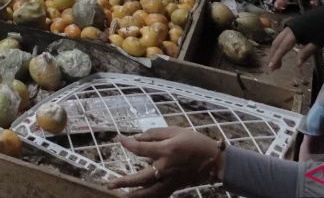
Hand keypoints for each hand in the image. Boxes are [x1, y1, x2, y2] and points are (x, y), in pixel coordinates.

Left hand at [107, 128, 223, 197]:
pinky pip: (159, 195)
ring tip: (120, 196)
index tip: (118, 138)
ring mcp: (170, 180)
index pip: (139, 149)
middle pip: (140, 178)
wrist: (214, 160)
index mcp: (165, 151)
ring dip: (133, 195)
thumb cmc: (195, 142)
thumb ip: (154, 134)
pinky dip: (148, 197)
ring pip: (148, 192)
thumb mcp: (175, 131)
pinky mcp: (174, 186)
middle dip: (123, 182)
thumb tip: (136, 137)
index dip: (126, 143)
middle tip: (109, 184)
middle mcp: (165, 168)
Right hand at [267, 26, 318, 71]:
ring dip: (276, 49)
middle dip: (273, 55)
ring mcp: (291, 25)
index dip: (276, 58)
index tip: (271, 67)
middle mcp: (289, 28)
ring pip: (279, 38)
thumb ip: (306, 53)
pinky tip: (283, 49)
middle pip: (277, 42)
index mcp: (294, 33)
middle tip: (273, 67)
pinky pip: (283, 35)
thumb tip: (297, 64)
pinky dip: (280, 44)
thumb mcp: (317, 43)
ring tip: (277, 61)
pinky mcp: (294, 24)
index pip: (282, 48)